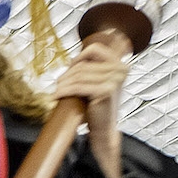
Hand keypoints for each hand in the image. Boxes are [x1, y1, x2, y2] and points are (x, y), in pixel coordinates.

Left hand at [56, 29, 129, 177]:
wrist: (104, 128)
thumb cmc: (98, 106)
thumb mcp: (99, 83)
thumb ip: (92, 69)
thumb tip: (72, 60)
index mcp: (120, 65)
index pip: (95, 49)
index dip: (79, 57)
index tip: (70, 67)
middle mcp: (120, 70)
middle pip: (84, 64)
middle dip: (67, 74)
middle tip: (58, 83)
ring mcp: (114, 80)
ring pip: (78, 75)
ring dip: (63, 83)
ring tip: (57, 90)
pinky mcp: (106, 91)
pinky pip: (78, 87)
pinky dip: (64, 91)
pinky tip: (57, 95)